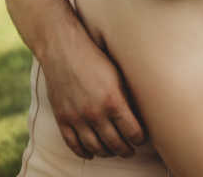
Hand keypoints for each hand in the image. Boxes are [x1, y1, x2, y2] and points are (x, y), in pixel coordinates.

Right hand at [39, 26, 145, 158]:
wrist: (63, 49)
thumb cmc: (95, 58)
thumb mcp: (118, 75)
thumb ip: (126, 97)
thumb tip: (138, 116)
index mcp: (113, 101)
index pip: (132, 132)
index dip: (139, 139)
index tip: (141, 139)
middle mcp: (95, 113)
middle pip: (115, 144)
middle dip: (125, 150)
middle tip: (130, 150)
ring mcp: (76, 118)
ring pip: (95, 147)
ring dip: (107, 152)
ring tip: (113, 151)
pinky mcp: (62, 119)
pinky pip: (73, 144)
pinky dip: (83, 152)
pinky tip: (91, 153)